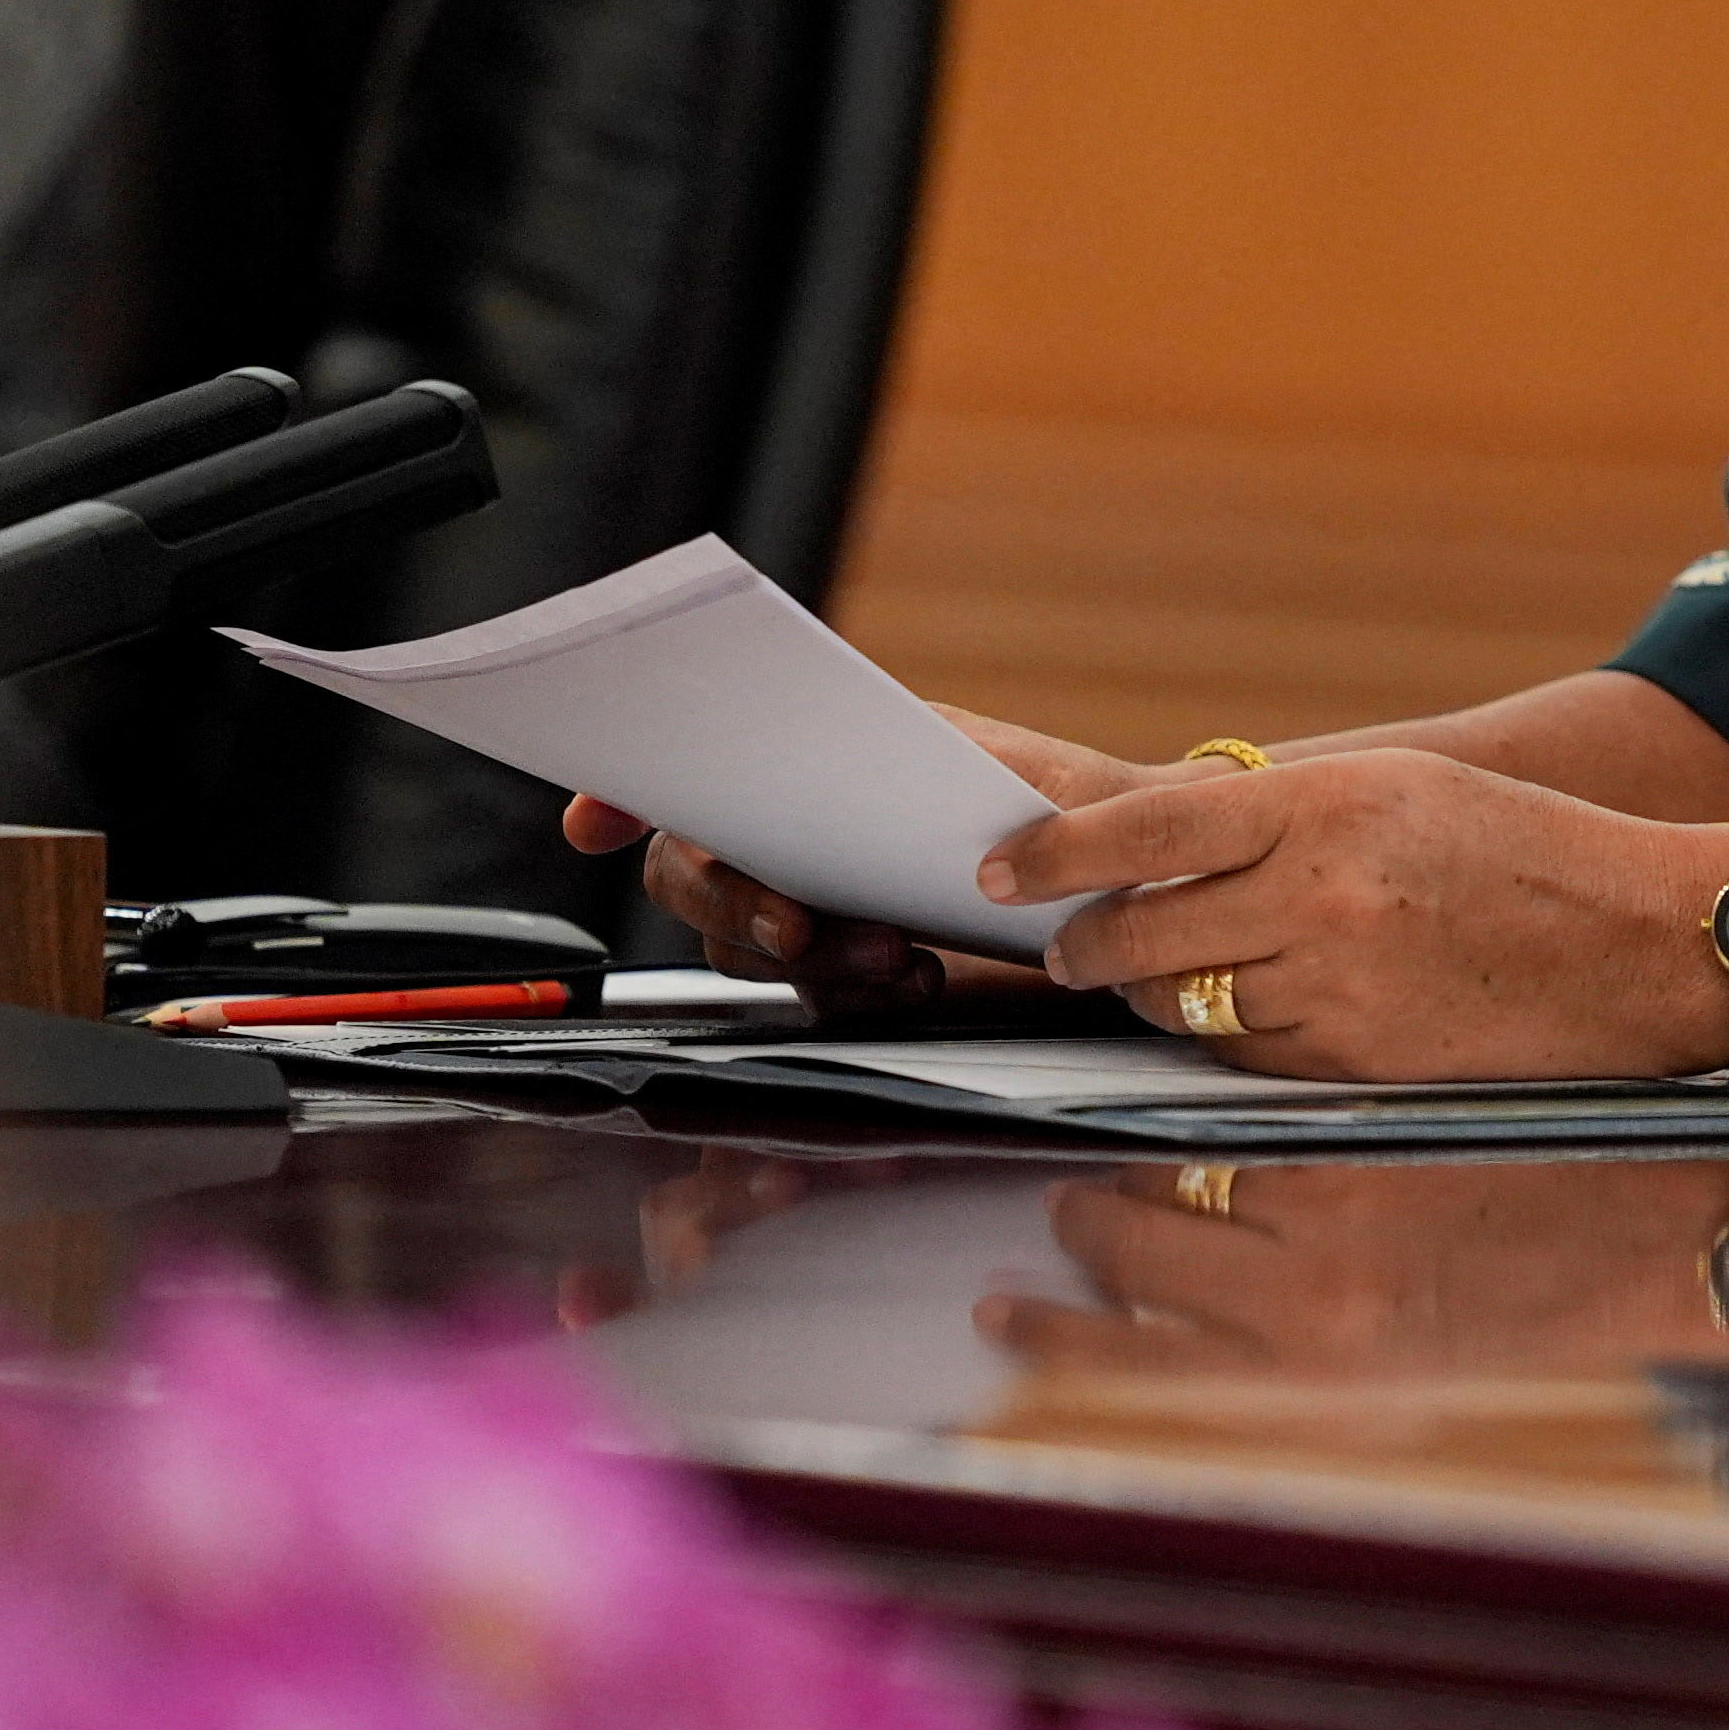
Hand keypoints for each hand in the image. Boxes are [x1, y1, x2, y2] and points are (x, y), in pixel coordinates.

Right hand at [560, 706, 1180, 1007]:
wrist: (1136, 877)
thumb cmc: (1069, 802)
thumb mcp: (994, 759)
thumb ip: (911, 751)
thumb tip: (817, 738)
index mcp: (818, 761)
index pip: (695, 772)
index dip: (623, 793)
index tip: (592, 818)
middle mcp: (800, 833)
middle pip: (697, 872)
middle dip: (729, 902)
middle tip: (794, 923)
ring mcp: (822, 904)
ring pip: (749, 943)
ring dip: (807, 956)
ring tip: (897, 954)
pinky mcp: (857, 966)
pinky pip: (813, 991)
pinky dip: (853, 989)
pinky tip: (917, 978)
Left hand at [984, 749, 1727, 1079]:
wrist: (1650, 942)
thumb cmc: (1527, 853)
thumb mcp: (1402, 796)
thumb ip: (1279, 823)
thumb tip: (1149, 866)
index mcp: (1330, 805)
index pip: (1146, 828)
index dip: (1054, 853)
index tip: (995, 871)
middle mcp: (1324, 895)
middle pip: (1143, 935)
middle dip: (1087, 949)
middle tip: (1063, 951)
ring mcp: (1340, 990)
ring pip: (1188, 1009)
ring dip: (1155, 1003)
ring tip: (1150, 988)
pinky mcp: (1359, 1069)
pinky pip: (1250, 1066)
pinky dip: (1233, 1049)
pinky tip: (1248, 1030)